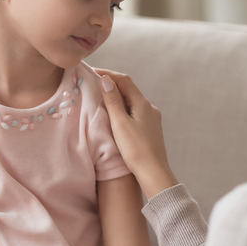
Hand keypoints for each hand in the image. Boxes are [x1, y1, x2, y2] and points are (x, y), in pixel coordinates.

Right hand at [96, 69, 178, 199]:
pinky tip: (115, 116)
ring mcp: (151, 119)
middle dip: (112, 85)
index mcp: (142, 104)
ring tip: (100, 99)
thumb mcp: (120, 123)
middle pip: (129, 90)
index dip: (108, 74)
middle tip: (93, 84)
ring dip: (117, 97)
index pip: (124, 80)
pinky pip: (134, 112)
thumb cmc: (136, 149)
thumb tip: (106, 80)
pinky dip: (123, 109)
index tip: (92, 72)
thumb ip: (113, 101)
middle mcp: (149, 108)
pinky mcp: (150, 129)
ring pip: (131, 102)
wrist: (154, 172)